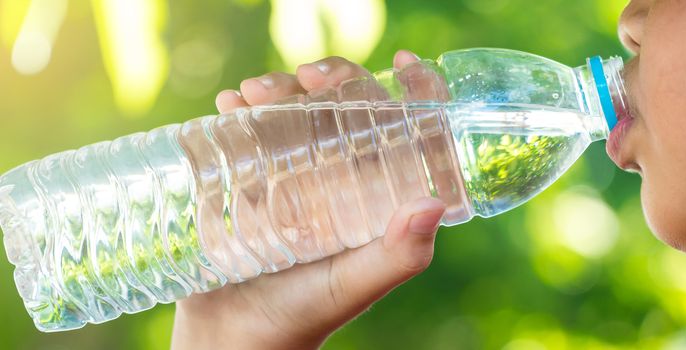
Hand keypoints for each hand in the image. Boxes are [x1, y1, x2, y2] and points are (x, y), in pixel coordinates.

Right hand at [171, 50, 445, 349]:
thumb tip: (431, 203)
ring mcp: (293, 176)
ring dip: (280, 88)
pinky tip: (228, 104)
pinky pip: (250, 132)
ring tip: (253, 93)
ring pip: (297, 111)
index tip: (402, 64)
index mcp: (375, 195)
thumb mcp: (354, 286)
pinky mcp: (251, 179)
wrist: (235, 339)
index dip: (415, 91)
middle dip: (332, 80)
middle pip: (348, 108)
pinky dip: (239, 110)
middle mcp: (340, 179)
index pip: (406, 130)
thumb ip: (398, 256)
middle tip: (305, 78)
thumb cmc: (303, 316)